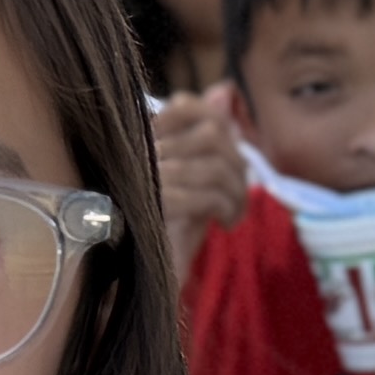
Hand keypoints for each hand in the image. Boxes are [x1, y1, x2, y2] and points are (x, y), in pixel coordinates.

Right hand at [149, 92, 250, 249]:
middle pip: (212, 135)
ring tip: (232, 214)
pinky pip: (206, 195)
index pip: (185, 106)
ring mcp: (144, 180)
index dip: (216, 121)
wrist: (136, 285)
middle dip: (237, 166)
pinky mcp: (154, 209)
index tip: (229, 154)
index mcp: (142, 143)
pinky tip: (223, 224)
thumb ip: (207, 138)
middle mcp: (138, 155)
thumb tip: (222, 90)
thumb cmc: (166, 234)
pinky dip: (226, 208)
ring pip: (214, 165)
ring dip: (236, 192)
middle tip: (238, 196)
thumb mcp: (195, 181)